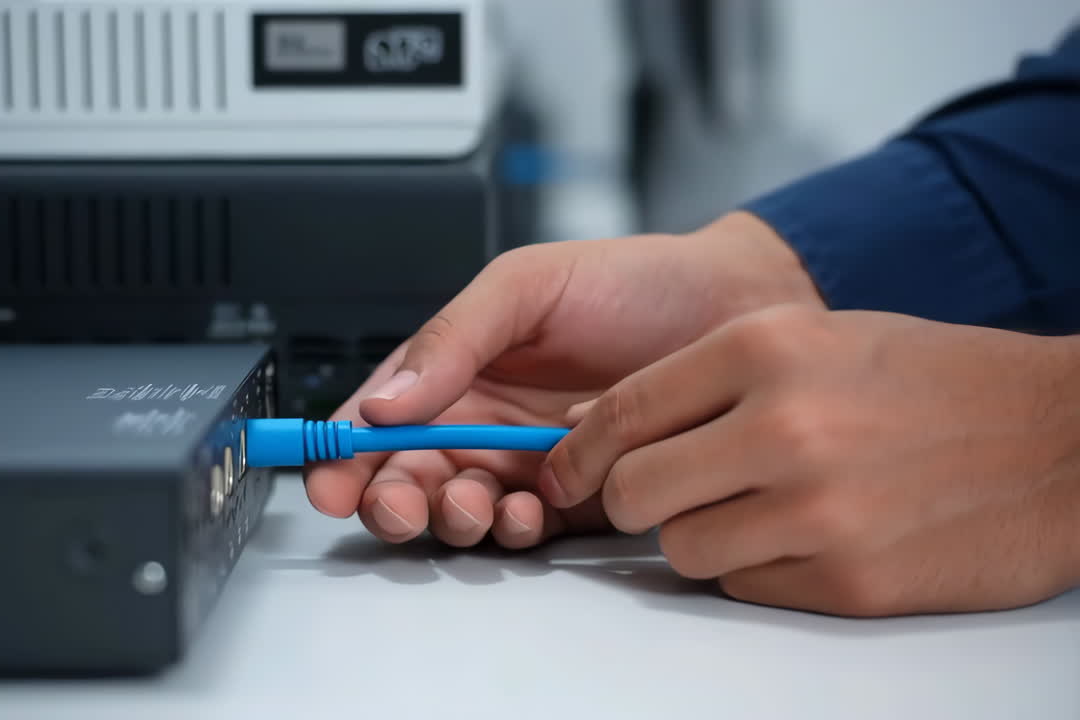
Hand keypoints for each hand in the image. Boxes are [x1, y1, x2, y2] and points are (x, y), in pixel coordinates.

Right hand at [304, 211, 824, 548]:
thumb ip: (451, 339)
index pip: (379, 418)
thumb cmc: (636, 282)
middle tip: (400, 502)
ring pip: (460, 509)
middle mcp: (485, 420)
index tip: (331, 482)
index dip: (343, 454)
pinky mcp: (579, 498)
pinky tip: (522, 510)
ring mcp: (528, 462)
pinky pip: (525, 529)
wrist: (736, 308)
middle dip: (392, 498)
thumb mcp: (526, 286)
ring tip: (473, 501)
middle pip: (408, 475)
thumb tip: (385, 402)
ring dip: (452, 517)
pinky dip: (511, 530)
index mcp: (457, 368)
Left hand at [549, 304, 1079, 615]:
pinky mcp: (848, 582)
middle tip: (664, 492)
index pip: (622, 411)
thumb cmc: (935, 381)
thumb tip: (599, 422)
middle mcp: (783, 426)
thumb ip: (705, 376)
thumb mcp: (814, 338)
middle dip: (633, 500)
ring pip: (681, 550)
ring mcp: (816, 511)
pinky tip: (807, 536)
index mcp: (765, 348)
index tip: (567, 468)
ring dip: (699, 536)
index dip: (580, 449)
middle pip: (634, 492)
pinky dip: (757, 568)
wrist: (1059, 439)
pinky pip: (745, 587)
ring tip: (755, 508)